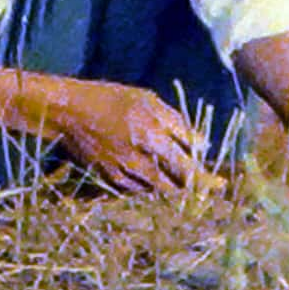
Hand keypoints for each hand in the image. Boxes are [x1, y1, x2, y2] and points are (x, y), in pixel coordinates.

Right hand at [37, 78, 213, 195]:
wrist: (66, 112)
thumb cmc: (108, 98)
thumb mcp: (145, 100)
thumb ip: (176, 123)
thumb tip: (201, 143)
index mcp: (150, 137)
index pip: (186, 167)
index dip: (206, 179)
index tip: (221, 184)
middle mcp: (138, 162)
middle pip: (174, 186)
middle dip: (190, 187)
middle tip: (201, 182)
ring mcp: (122, 175)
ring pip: (157, 191)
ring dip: (170, 186)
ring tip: (177, 177)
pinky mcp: (109, 181)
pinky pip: (138, 190)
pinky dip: (149, 185)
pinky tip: (150, 173)